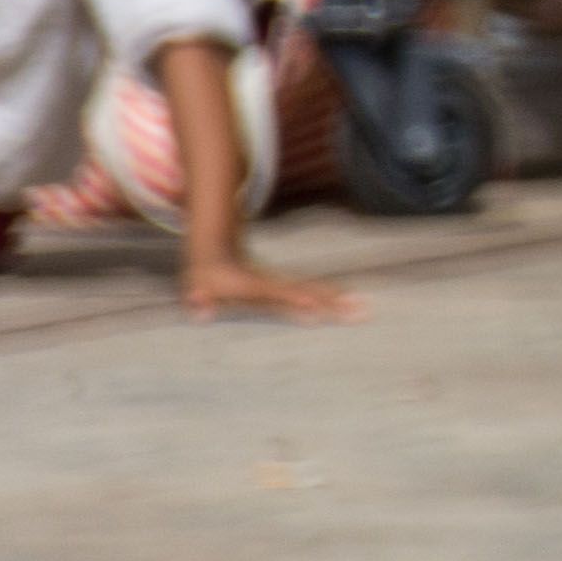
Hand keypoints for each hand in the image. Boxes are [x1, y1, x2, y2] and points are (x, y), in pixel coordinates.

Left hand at [181, 251, 357, 324]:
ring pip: (317, 291)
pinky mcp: (290, 288)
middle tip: (358, 309)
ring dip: (340, 301)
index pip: (277, 292)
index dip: (294, 299)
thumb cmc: (205, 277)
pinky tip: (354, 305)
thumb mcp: (196, 287)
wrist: (218, 249)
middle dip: (332, 301)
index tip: (313, 307)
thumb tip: (201, 311)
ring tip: (365, 309)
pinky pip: (316, 293)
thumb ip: (198, 299)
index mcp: (254, 285)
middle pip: (307, 291)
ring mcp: (284, 284)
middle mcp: (274, 284)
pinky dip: (336, 299)